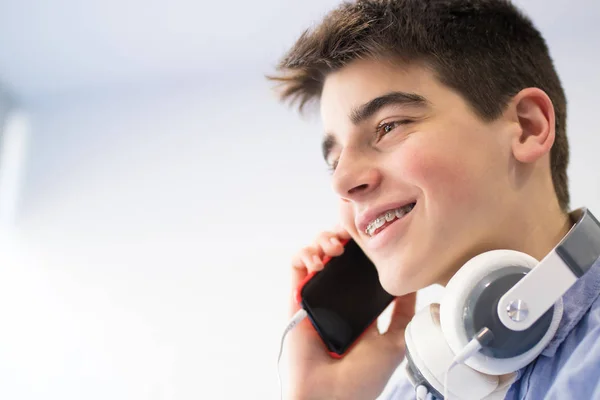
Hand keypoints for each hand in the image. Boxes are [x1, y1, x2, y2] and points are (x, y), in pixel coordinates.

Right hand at [287, 226, 416, 399]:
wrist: (332, 396)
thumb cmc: (363, 377)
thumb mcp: (395, 342)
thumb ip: (404, 313)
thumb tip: (414, 284)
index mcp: (360, 304)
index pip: (360, 264)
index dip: (363, 247)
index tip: (372, 237)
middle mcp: (337, 296)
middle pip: (337, 252)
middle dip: (342, 235)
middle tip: (349, 236)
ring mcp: (317, 295)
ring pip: (316, 253)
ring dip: (324, 240)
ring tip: (334, 248)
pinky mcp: (297, 298)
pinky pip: (296, 267)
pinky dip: (305, 254)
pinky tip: (318, 261)